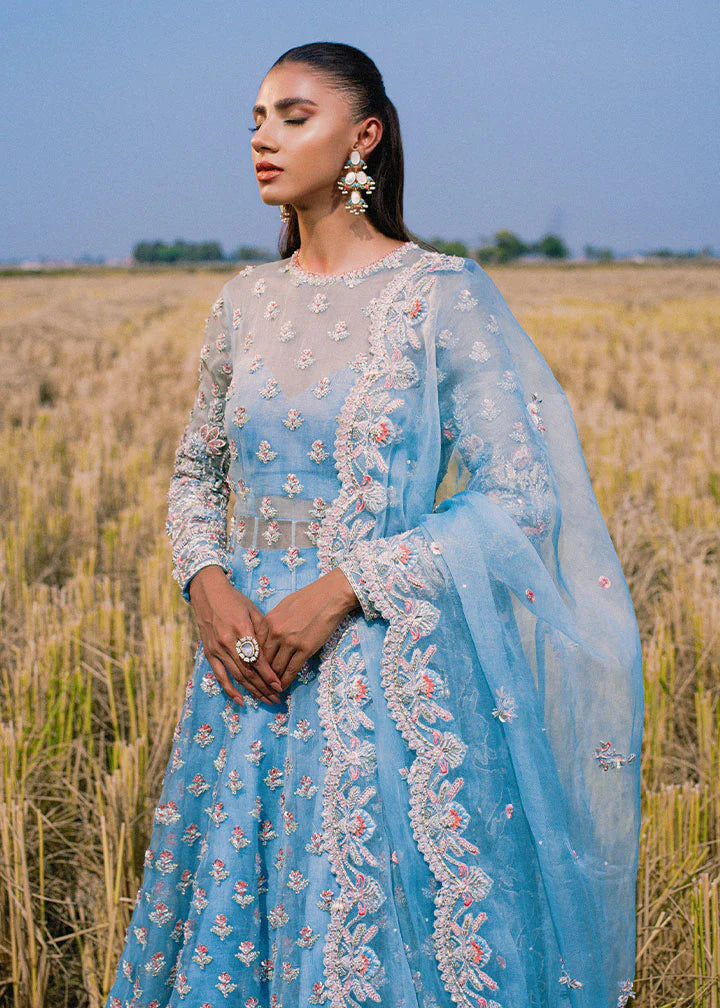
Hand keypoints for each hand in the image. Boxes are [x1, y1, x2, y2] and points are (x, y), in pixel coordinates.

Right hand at [188, 565, 284, 704]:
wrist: (209, 594)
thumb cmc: (235, 601)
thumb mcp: (253, 611)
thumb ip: (263, 631)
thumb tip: (272, 654)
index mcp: (242, 629)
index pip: (257, 659)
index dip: (269, 675)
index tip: (279, 686)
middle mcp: (228, 642)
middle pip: (248, 671)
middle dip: (263, 687)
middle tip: (276, 698)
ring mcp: (217, 649)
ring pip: (237, 676)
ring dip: (252, 690)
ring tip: (265, 700)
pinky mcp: (209, 653)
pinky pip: (220, 676)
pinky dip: (229, 690)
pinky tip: (240, 700)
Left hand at [257, 567, 359, 691]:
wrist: (329, 596)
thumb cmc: (308, 598)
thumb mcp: (283, 607)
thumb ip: (273, 623)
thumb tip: (267, 637)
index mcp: (268, 621)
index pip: (255, 647)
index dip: (254, 662)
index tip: (254, 671)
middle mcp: (276, 633)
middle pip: (264, 660)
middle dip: (261, 675)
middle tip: (260, 685)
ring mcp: (290, 641)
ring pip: (276, 667)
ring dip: (273, 681)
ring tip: (271, 690)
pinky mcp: (305, 648)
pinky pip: (292, 669)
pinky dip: (286, 681)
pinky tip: (283, 687)